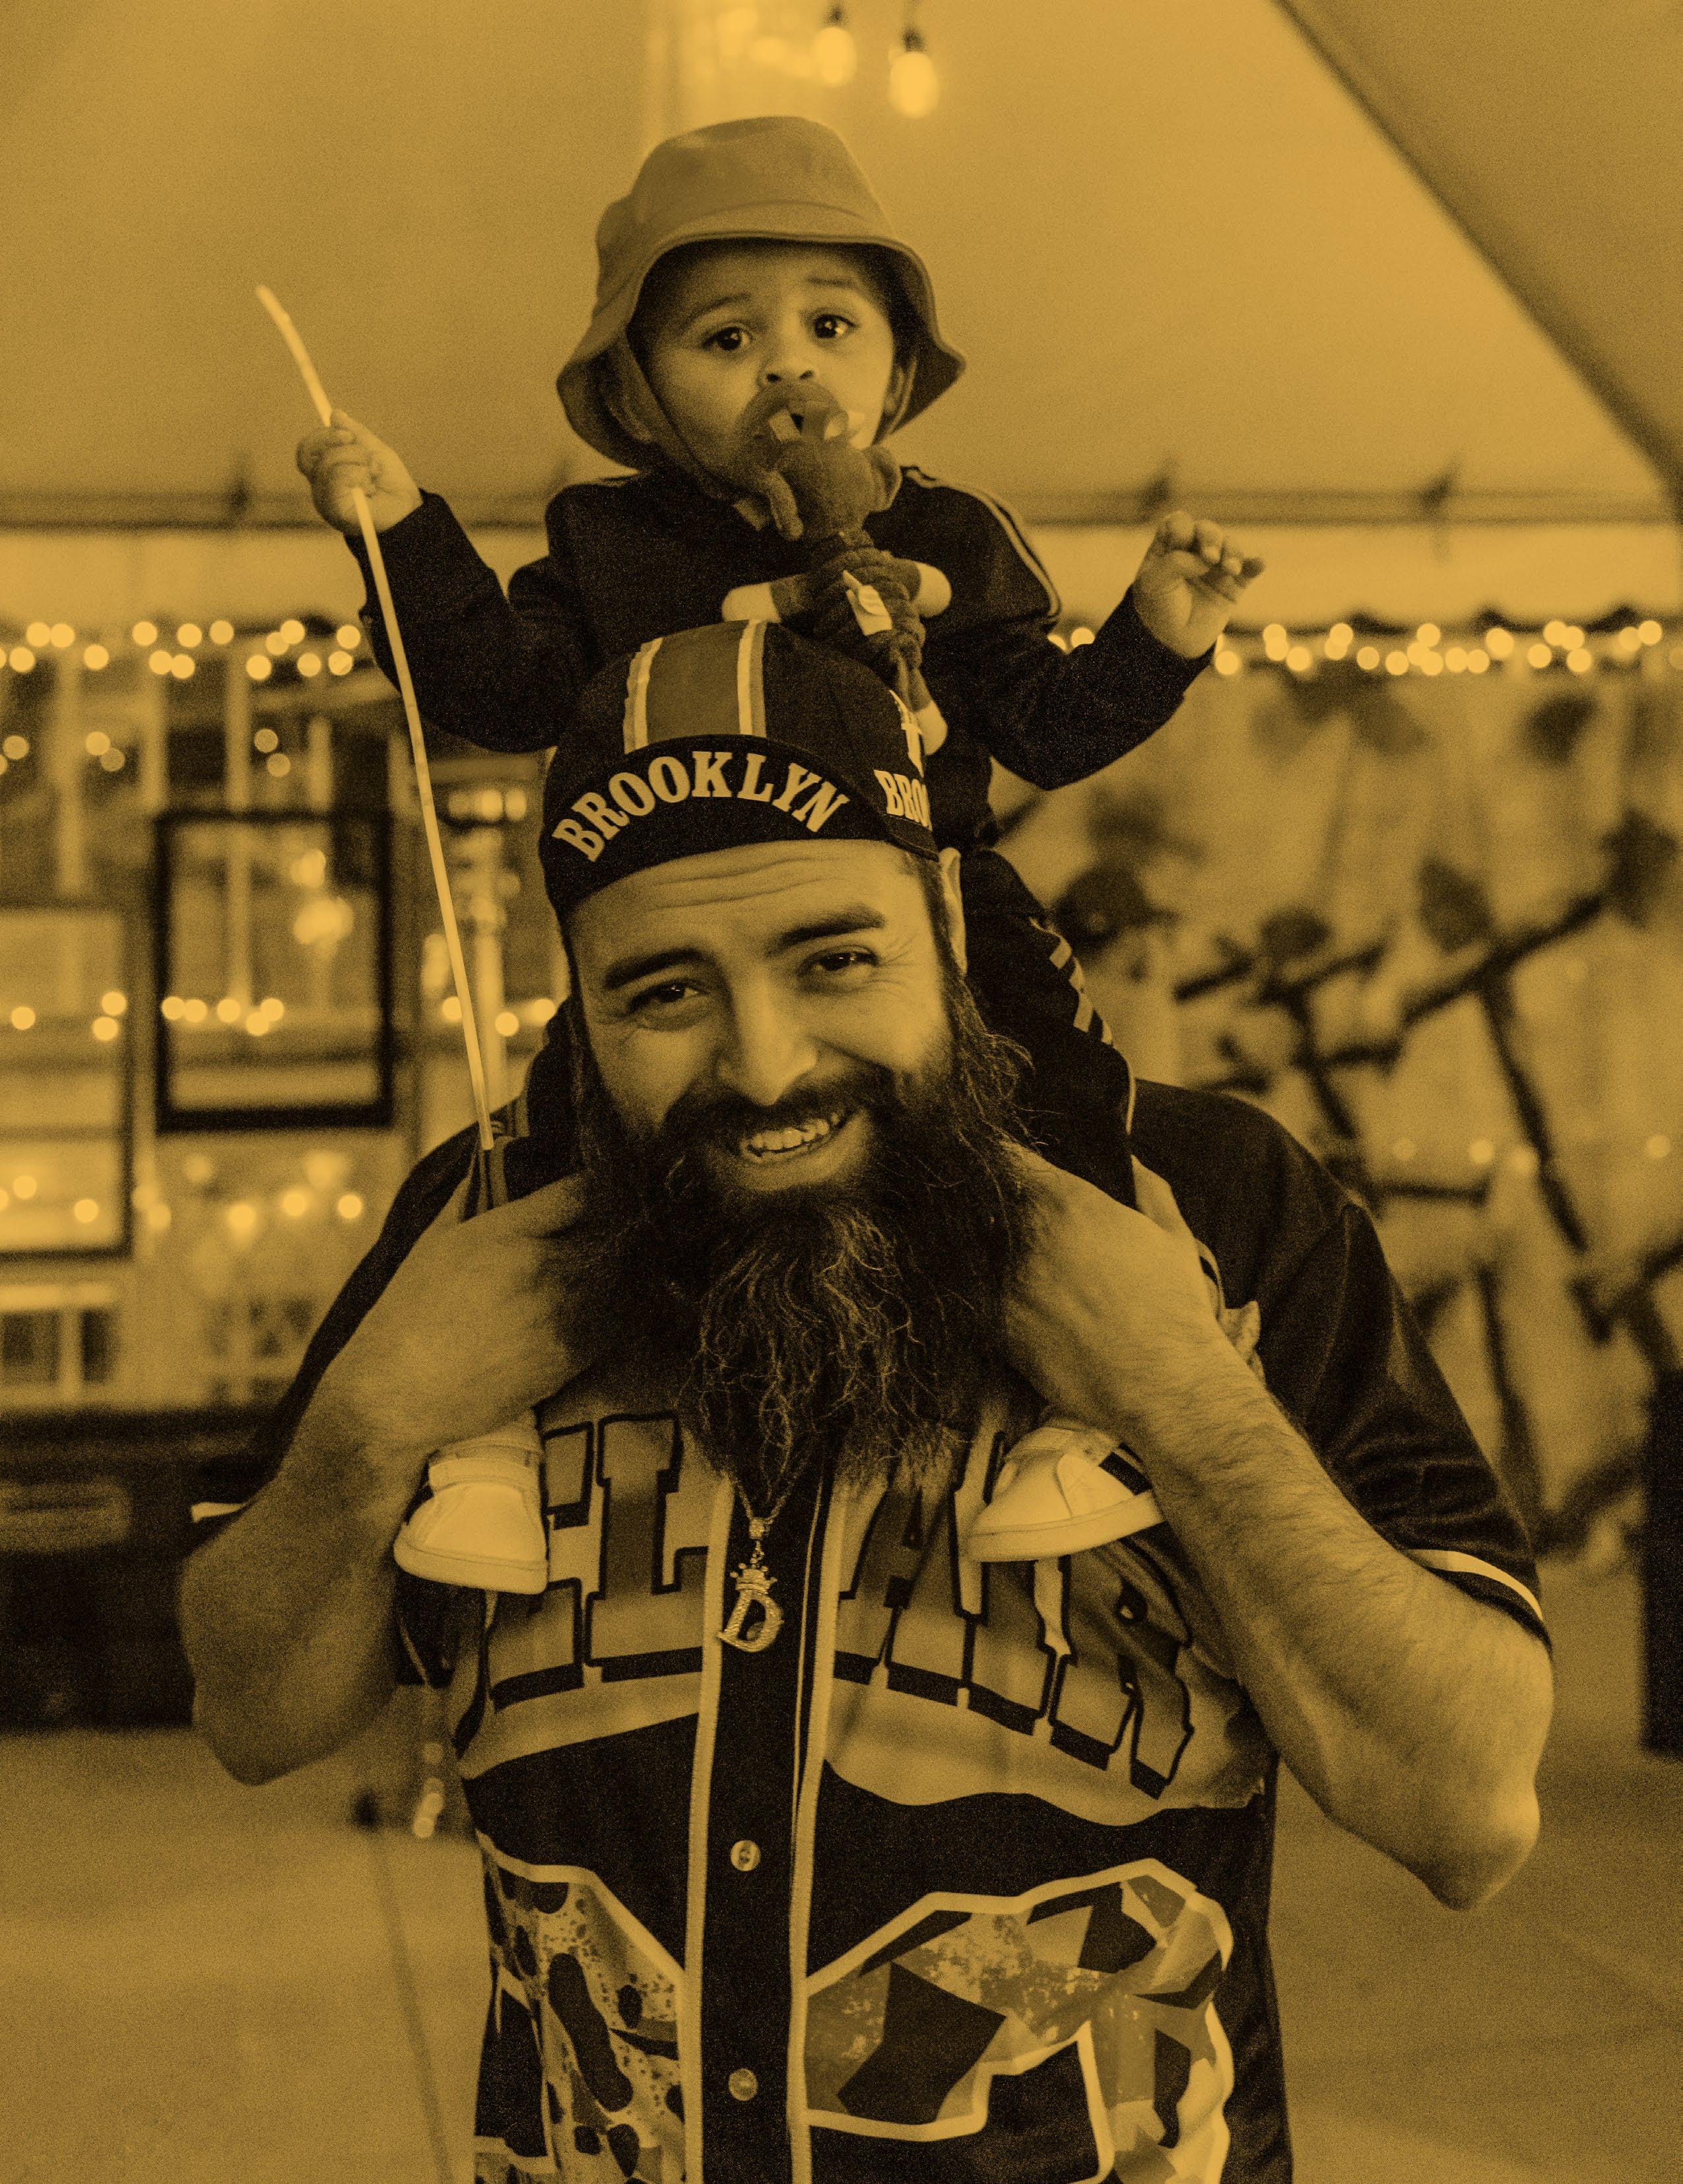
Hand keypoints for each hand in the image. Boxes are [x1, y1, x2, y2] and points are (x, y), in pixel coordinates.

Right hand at [295, 409, 422, 534]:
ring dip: (357, 460)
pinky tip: (370, 486)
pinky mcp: (334, 510)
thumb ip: (354, 433)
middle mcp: (320, 487)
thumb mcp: (373, 450)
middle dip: (337, 442)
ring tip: (373, 472)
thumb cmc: (391, 483)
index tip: (348, 434)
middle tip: (362, 449)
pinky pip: (337, 478)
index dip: (322, 436)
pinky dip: (358, 474)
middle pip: (308, 453)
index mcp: (326, 473)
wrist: (408, 507)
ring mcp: (324, 500)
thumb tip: (335, 413)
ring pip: (326, 463)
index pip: (306, 450)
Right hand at [312, 1173, 603, 1476]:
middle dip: (612, 1227)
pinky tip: (601, 1305)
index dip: (597, 1186)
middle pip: (609, 1234)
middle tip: (611, 1225)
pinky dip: (617, 1309)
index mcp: (507, 1234)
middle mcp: (541, 1270)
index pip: (581, 1193)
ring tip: (611, 1265)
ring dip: (620, 1269)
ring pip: (622, 1279)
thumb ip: (472, 1198)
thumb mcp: (435, 1241)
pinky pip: (616, 1323)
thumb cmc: (408, 1313)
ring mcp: (560, 1317)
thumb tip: (493, 1162)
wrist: (398, 1392)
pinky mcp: (569, 1359)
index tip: (599, 1187)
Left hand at [1004, 1147, 1239, 1439]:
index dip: (1005, 1156)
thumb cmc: (1174, 1308)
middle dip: (996, 1202)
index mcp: (1066, 1204)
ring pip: (975, 1247)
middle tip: (1014, 1215)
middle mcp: (1025, 1238)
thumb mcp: (1173, 1234)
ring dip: (987, 1246)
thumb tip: (1126, 1156)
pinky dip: (990, 1290)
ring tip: (1020, 1261)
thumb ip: (1145, 1185)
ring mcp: (1004, 1284)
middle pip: (986, 1201)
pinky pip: (979, 1294)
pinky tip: (1021, 1301)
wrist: (1162, 1385)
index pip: (1007, 1157)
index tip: (1008, 1163)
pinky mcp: (996, 1327)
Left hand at [1131, 510, 1264, 659]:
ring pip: (1229, 545)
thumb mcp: (1153, 583)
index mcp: (1169, 546)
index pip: (1180, 523)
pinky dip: (1255, 564)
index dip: (1183, 527)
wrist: (1171, 643)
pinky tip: (1259, 563)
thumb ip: (1175, 563)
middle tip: (1210, 558)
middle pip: (1207, 530)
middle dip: (1211, 538)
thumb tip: (1207, 559)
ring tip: (1230, 570)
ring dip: (1232, 552)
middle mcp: (1193, 551)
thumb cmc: (1157, 609)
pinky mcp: (1234, 584)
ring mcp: (1215, 567)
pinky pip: (1249, 569)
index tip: (1181, 544)